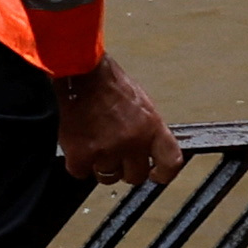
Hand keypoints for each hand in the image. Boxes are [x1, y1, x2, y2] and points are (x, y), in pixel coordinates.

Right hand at [54, 58, 180, 186]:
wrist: (80, 72)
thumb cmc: (108, 83)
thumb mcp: (141, 103)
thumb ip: (146, 130)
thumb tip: (146, 150)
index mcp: (152, 127)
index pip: (170, 162)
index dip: (164, 174)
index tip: (155, 175)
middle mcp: (133, 142)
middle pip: (135, 176)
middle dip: (124, 168)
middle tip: (113, 152)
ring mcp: (107, 150)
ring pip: (107, 176)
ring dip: (99, 164)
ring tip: (93, 140)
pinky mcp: (82, 154)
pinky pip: (81, 172)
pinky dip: (77, 161)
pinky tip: (78, 142)